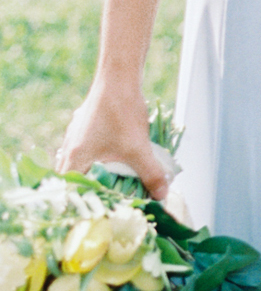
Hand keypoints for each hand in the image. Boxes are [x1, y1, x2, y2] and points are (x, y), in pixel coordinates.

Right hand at [56, 81, 173, 198]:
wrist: (119, 78)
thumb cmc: (122, 114)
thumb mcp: (138, 149)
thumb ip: (151, 175)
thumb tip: (161, 197)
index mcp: (74, 158)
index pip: (69, 190)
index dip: (80, 202)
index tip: (95, 211)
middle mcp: (69, 148)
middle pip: (72, 178)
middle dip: (88, 190)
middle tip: (105, 202)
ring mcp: (75, 136)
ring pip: (79, 163)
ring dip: (93, 174)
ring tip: (111, 185)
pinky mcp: (84, 127)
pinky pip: (86, 151)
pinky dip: (96, 160)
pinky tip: (113, 161)